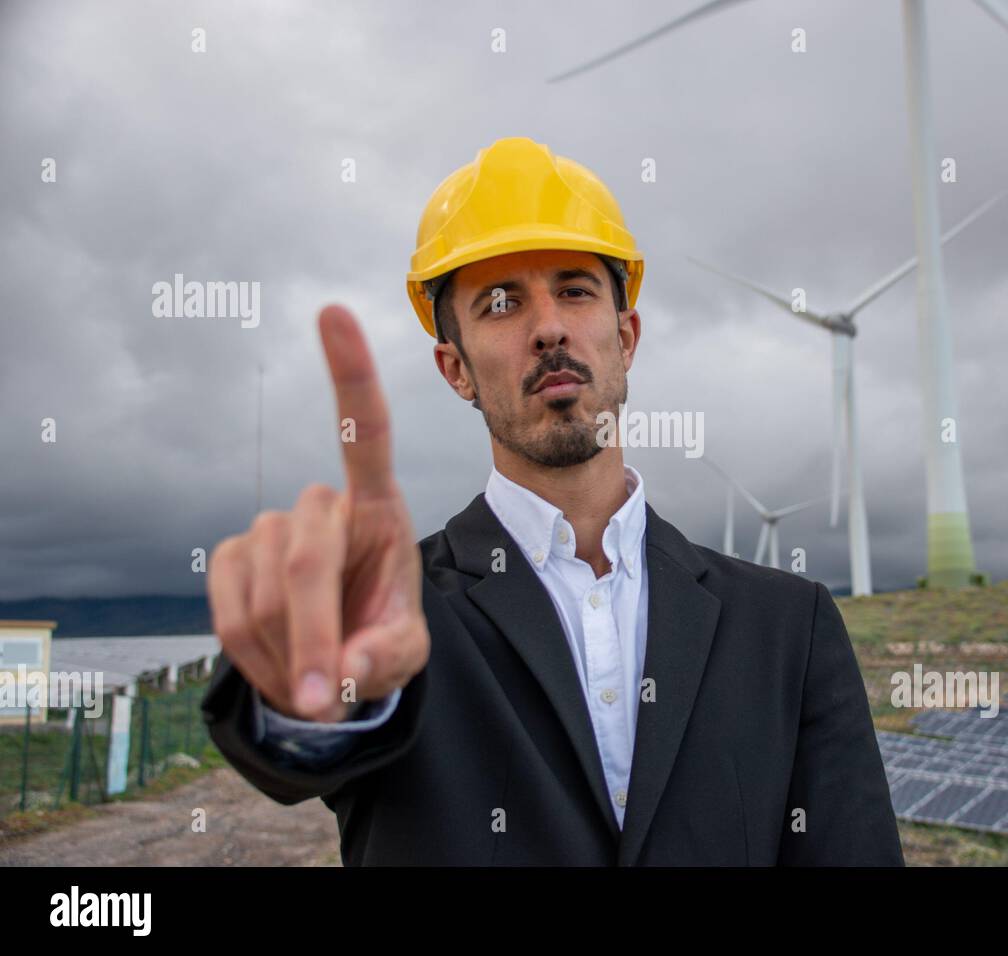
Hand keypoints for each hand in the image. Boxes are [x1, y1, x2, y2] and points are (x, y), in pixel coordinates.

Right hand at [208, 305, 429, 721]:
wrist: (339, 659)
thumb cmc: (383, 635)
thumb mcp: (404, 653)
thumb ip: (386, 659)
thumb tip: (348, 674)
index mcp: (379, 506)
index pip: (364, 431)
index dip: (349, 373)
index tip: (331, 311)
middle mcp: (321, 505)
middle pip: (304, 557)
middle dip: (315, 636)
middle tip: (327, 698)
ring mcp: (268, 528)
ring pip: (263, 595)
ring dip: (288, 656)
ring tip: (316, 678)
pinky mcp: (230, 557)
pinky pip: (228, 612)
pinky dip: (254, 656)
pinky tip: (281, 665)